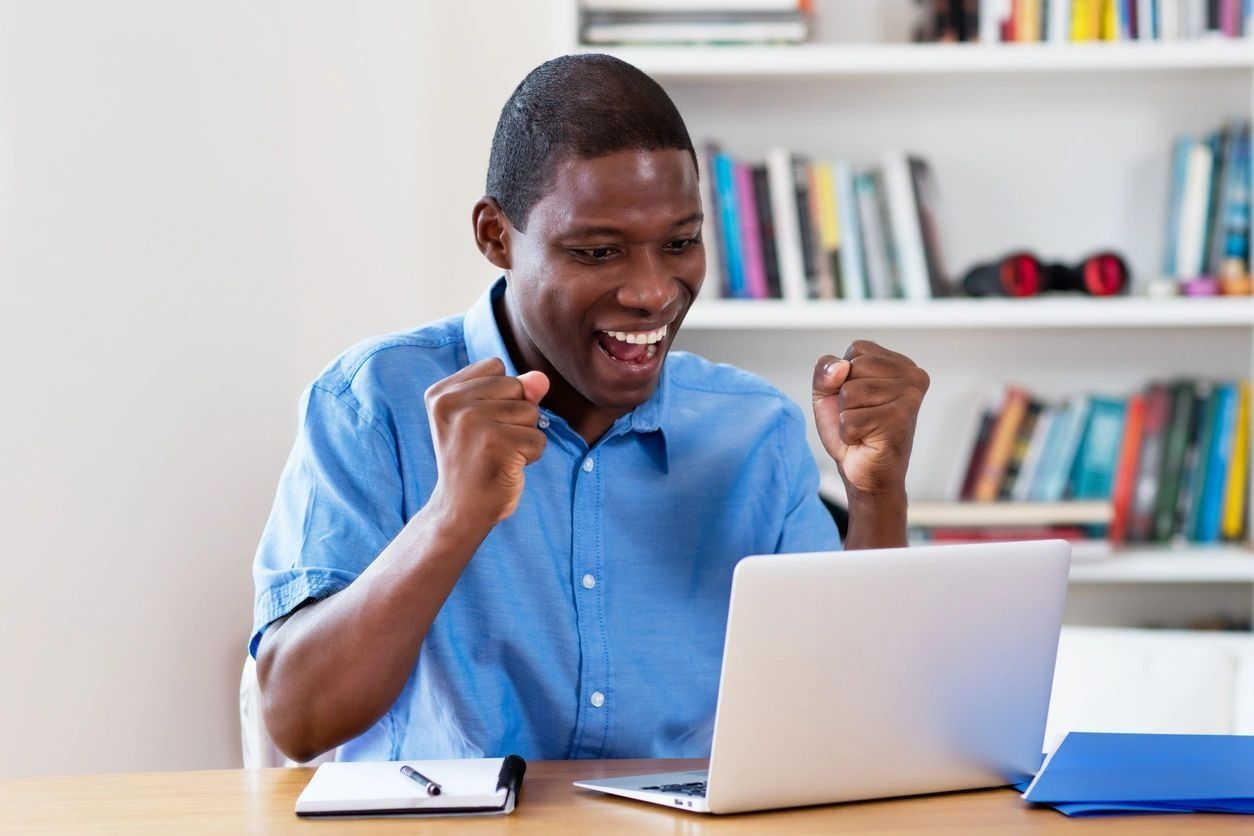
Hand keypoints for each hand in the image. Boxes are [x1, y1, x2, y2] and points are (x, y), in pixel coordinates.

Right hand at [424, 358, 549, 528]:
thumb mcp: (487, 419)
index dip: (501, 395)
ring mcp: (472, 422)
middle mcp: (452, 403)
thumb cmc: (476, 461)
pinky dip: (531, 456)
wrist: (460, 511)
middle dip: (516, 416)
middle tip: (489, 444)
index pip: (496, 366)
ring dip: (524, 437)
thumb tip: (541, 378)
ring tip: (497, 455)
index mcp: (441, 393)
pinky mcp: (495, 443)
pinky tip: (506, 468)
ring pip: (531, 412)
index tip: (479, 425)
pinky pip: (538, 438)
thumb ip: (515, 391)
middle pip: (516, 386)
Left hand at [812, 340, 928, 499]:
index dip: (844, 376)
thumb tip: (841, 367)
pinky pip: (849, 419)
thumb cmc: (853, 430)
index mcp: (900, 363)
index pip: (857, 348)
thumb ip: (825, 370)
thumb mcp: (828, 392)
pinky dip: (849, 434)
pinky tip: (867, 440)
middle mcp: (913, 375)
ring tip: (866, 428)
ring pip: (849, 393)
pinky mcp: (900, 420)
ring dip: (846, 417)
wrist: (865, 472)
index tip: (859, 398)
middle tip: (863, 416)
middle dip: (845, 397)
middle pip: (852, 368)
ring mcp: (910, 397)